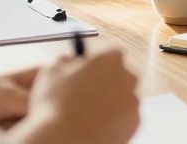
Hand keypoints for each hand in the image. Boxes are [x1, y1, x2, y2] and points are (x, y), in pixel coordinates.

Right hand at [10, 45, 138, 143]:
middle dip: (105, 80)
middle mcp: (128, 77)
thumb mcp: (51, 72)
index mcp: (111, 59)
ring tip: (85, 113)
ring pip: (122, 96)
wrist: (66, 140)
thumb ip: (65, 60)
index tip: (87, 69)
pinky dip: (113, 119)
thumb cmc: (56, 105)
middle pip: (119, 74)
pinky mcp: (135, 122)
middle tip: (85, 92)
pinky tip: (94, 124)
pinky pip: (124, 116)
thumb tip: (68, 60)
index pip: (110, 51)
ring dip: (108, 101)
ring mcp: (133, 100)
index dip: (96, 60)